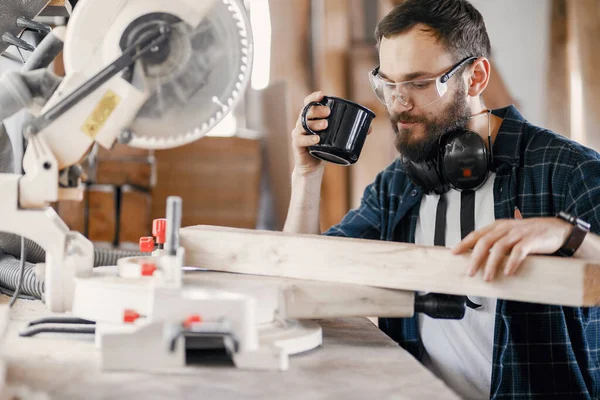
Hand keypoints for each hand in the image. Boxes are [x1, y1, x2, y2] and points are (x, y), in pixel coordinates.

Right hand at [291, 91, 372, 174]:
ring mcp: (299, 134)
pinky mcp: (297, 145)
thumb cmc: (324, 148)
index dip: (313, 98)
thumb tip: (370, 128)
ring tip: (325, 125)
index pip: (309, 103)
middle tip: (328, 113)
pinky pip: (300, 139)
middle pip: (306, 112)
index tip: (322, 95)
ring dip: (314, 124)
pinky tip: (317, 139)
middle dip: (317, 110)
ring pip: (303, 125)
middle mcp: (303, 123)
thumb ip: (351, 132)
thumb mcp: (336, 138)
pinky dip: (309, 139)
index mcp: (311, 118)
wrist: (313, 166)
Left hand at [452, 217, 571, 280]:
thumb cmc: (532, 235)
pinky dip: (511, 262)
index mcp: (498, 226)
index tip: (454, 252)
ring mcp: (518, 233)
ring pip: (499, 248)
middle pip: (485, 242)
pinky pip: (518, 251)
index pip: (477, 234)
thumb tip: (480, 259)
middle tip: (470, 272)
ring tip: (487, 277)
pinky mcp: (531, 240)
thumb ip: (497, 243)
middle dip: (475, 258)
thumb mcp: (511, 235)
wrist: (558, 230)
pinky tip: (508, 272)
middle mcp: (506, 228)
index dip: (464, 243)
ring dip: (491, 264)